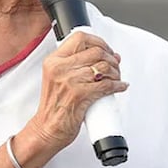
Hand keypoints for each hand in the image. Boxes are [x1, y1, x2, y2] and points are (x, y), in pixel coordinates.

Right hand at [27, 32, 127, 149]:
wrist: (47, 129)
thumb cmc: (54, 106)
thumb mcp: (56, 77)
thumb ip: (75, 64)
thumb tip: (106, 55)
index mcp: (53, 61)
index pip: (79, 38)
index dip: (99, 41)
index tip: (106, 49)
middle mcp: (60, 68)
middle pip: (96, 51)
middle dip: (111, 58)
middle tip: (115, 65)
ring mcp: (70, 81)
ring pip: (103, 67)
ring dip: (116, 73)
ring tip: (117, 78)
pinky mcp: (79, 95)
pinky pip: (106, 85)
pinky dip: (118, 85)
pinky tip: (120, 86)